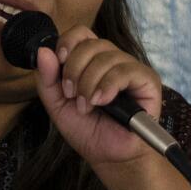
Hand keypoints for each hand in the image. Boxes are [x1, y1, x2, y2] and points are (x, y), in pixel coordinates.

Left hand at [32, 26, 164, 174]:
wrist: (109, 156)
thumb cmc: (87, 130)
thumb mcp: (57, 105)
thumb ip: (47, 79)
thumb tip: (43, 51)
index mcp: (91, 61)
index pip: (81, 33)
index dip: (68, 43)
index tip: (60, 61)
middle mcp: (112, 59)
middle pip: (91, 43)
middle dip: (75, 70)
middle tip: (72, 96)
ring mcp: (130, 68)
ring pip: (106, 57)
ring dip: (89, 83)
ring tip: (87, 106)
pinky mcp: (147, 80)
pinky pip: (126, 70)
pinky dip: (108, 85)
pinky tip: (101, 101)